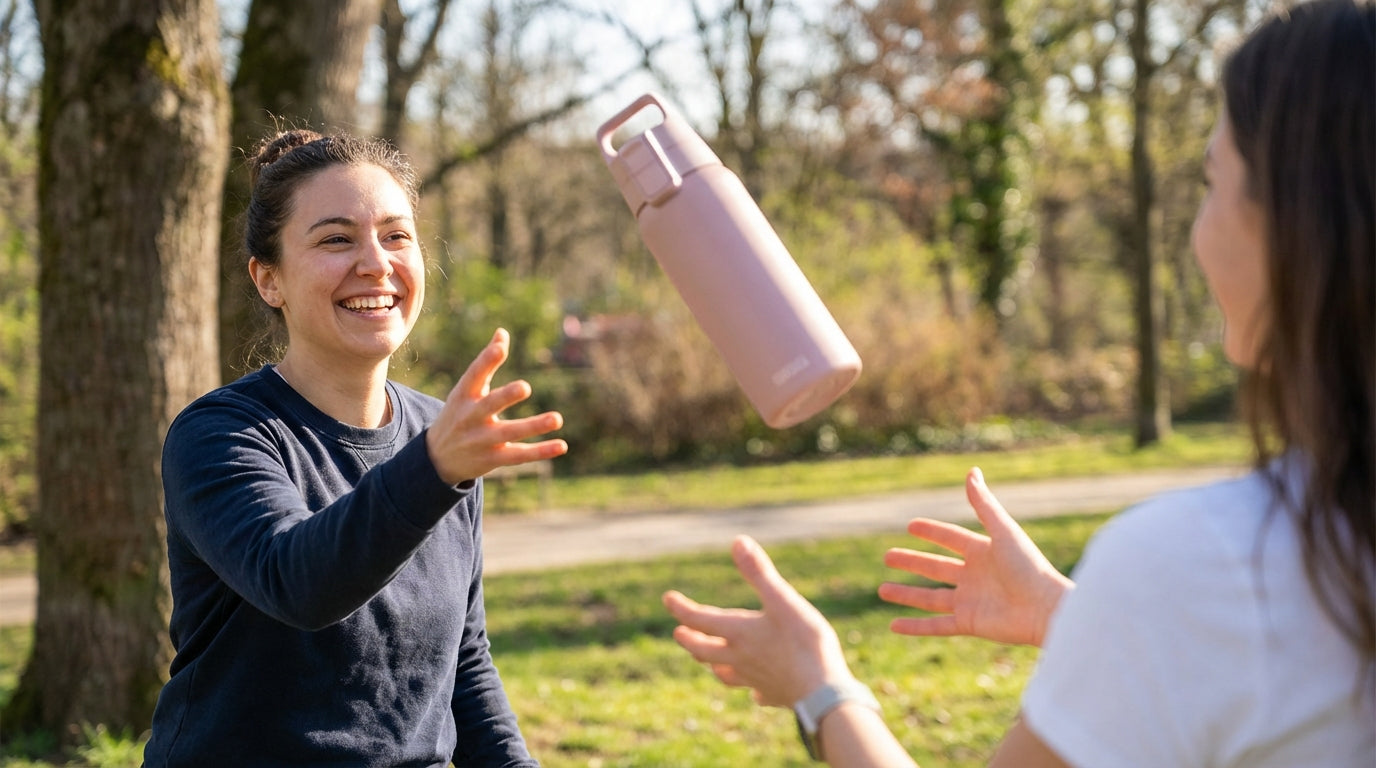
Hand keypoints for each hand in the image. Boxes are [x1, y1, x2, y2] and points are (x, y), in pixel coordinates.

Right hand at [425, 328, 567, 485]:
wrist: (437, 458)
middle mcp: (471, 417)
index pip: (474, 375)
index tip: (500, 348)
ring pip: (509, 433)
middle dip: (505, 396)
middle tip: (525, 387)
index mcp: (463, 395)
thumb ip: (486, 362)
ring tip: (558, 418)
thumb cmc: (459, 413)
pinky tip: (562, 445)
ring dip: (533, 426)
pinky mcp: (493, 459)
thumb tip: (502, 332)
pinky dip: (540, 451)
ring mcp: (481, 440)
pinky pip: (519, 455)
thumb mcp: (466, 389)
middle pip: (489, 405)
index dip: (486, 361)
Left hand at [663, 535, 854, 707]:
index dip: (681, 608)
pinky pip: (758, 693)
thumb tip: (737, 541)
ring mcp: (757, 679)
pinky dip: (753, 690)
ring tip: (710, 663)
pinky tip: (756, 693)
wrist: (823, 693)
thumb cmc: (805, 643)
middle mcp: (741, 658)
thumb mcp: (783, 600)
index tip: (667, 598)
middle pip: (705, 651)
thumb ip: (759, 573)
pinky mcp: (776, 695)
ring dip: (714, 665)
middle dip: (689, 640)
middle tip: (678, 632)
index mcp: (740, 633)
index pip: (700, 620)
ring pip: (727, 674)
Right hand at [878, 467, 1072, 646]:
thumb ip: (984, 504)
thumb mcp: (1003, 532)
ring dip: (906, 594)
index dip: (932, 532)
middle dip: (912, 562)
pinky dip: (915, 626)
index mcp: (983, 552)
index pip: (951, 539)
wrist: (1046, 609)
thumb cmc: (1030, 567)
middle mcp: (975, 577)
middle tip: (887, 556)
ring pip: (930, 597)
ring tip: (882, 590)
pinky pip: (936, 625)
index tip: (910, 526)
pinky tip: (893, 625)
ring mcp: (970, 601)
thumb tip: (971, 471)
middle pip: (936, 568)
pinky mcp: (969, 624)